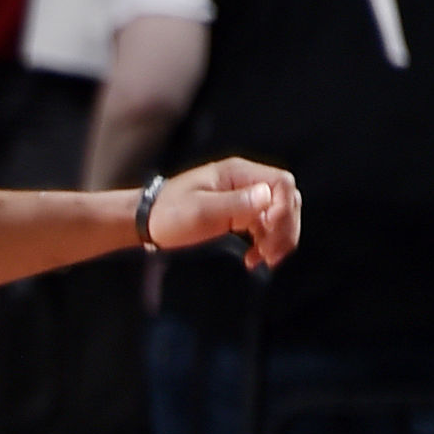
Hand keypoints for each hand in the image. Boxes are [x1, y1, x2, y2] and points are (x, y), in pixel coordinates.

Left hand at [145, 157, 302, 270]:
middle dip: (284, 229)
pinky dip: (266, 244)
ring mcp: (244, 198)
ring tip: (262, 260)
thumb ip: (234, 204)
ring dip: (277, 240)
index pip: (281, 183)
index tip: (269, 232)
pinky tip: (254, 259)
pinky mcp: (240, 215)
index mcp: (237, 173)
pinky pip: (266, 228)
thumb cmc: (168, 214)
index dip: (284, 208)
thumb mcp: (199, 210)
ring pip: (279, 216)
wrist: (147, 223)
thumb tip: (268, 196)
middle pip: (286, 201)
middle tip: (270, 255)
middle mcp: (245, 182)